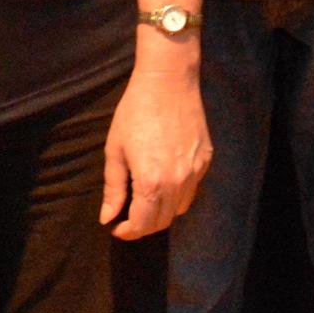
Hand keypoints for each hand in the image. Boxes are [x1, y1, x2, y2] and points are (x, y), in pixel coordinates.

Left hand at [103, 53, 210, 239]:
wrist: (168, 81)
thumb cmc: (135, 112)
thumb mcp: (116, 150)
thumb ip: (113, 188)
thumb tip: (107, 218)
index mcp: (152, 182)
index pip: (142, 224)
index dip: (127, 231)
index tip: (117, 227)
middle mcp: (177, 181)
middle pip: (163, 221)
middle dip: (143, 225)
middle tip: (128, 216)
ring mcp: (195, 170)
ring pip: (180, 208)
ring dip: (162, 211)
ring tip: (146, 199)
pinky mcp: (206, 158)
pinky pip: (192, 188)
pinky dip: (178, 193)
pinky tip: (165, 179)